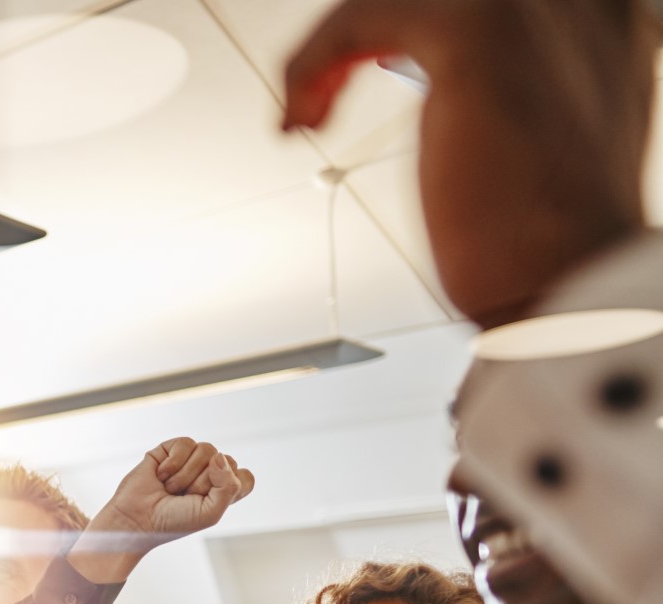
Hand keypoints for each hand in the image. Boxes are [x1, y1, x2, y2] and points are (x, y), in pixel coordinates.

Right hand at [67, 438, 252, 584]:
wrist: (136, 519)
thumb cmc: (172, 522)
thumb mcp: (211, 512)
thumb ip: (229, 486)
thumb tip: (219, 455)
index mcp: (222, 491)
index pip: (245, 477)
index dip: (232, 486)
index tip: (210, 502)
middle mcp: (209, 473)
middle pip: (229, 461)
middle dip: (204, 483)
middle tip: (184, 498)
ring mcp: (190, 460)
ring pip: (208, 449)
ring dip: (186, 474)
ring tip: (170, 488)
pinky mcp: (170, 450)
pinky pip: (185, 443)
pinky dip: (173, 463)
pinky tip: (161, 475)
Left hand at [283, 0, 655, 327]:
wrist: (568, 287)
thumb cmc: (541, 242)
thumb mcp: (527, 136)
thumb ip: (499, 89)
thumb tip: (449, 83)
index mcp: (592, 17)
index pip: (476, 3)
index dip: (397, 32)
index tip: (363, 68)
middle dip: (362, 34)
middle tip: (323, 90)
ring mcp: (532, 6)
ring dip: (329, 49)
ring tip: (307, 108)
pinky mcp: (476, 33)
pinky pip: (356, 19)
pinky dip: (309, 64)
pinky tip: (299, 117)